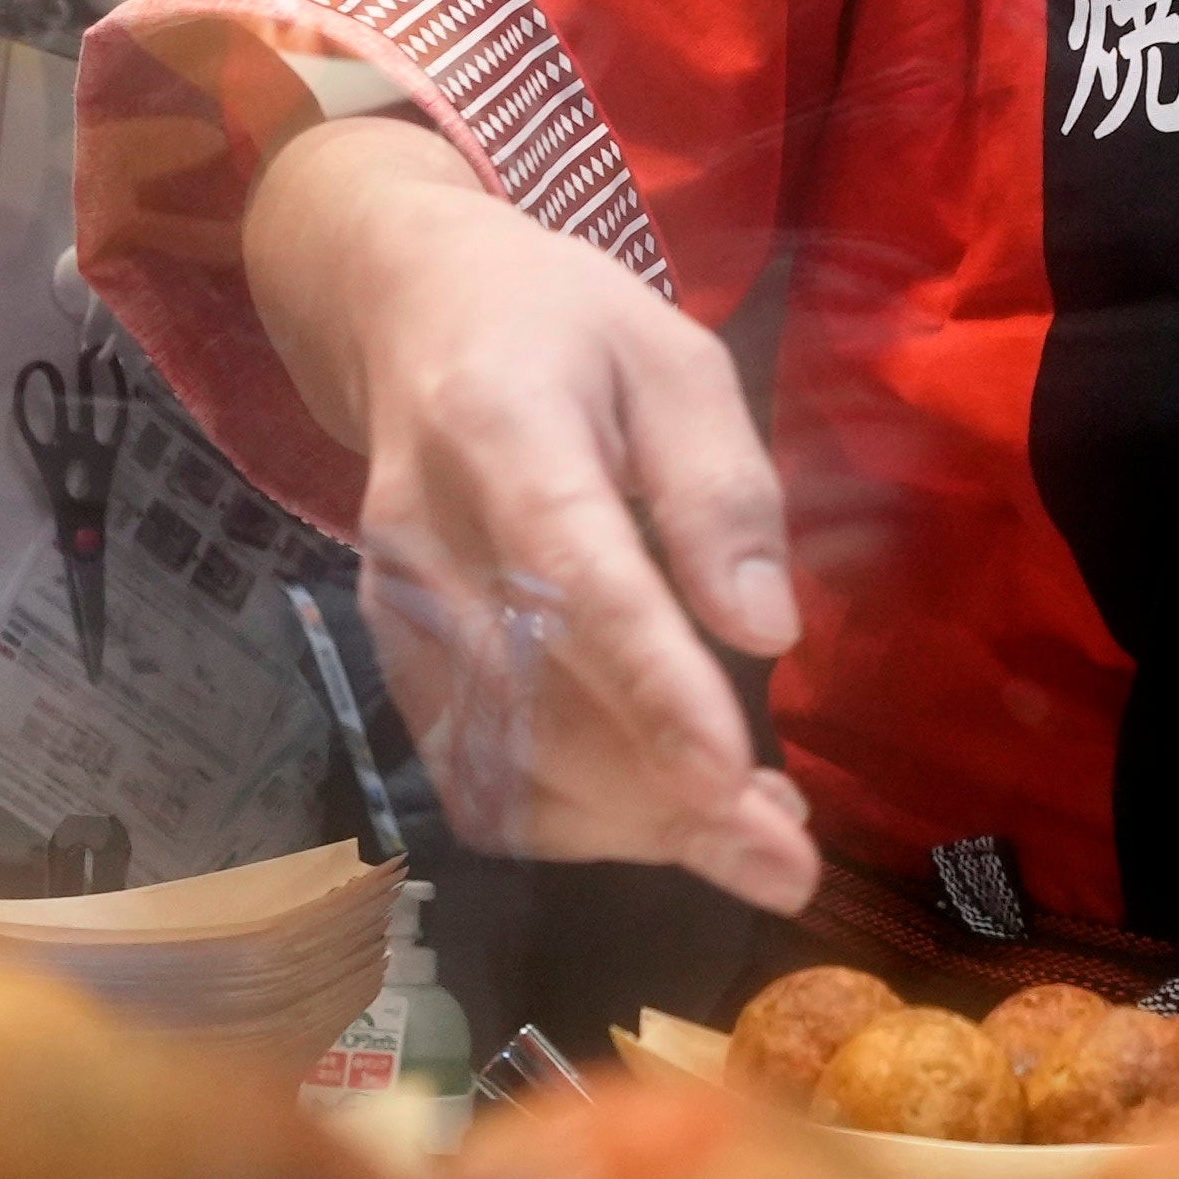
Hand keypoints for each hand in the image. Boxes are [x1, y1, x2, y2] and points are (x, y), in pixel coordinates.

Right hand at [248, 117, 813, 909]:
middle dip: (665, 800)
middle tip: (788, 861)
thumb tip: (767, 635)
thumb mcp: (674, 358)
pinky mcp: (391, 661)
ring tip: (754, 838)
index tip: (732, 780)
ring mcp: (394, 611)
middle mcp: (424, 537)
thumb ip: (721, 489)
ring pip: (502, 763)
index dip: (652, 687)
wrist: (412, 317)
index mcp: (499, 429)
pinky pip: (476, 778)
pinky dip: (576, 822)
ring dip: (630, 826)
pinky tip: (668, 812)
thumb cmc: (566, 330)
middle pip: (537, 699)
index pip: (574, 576)